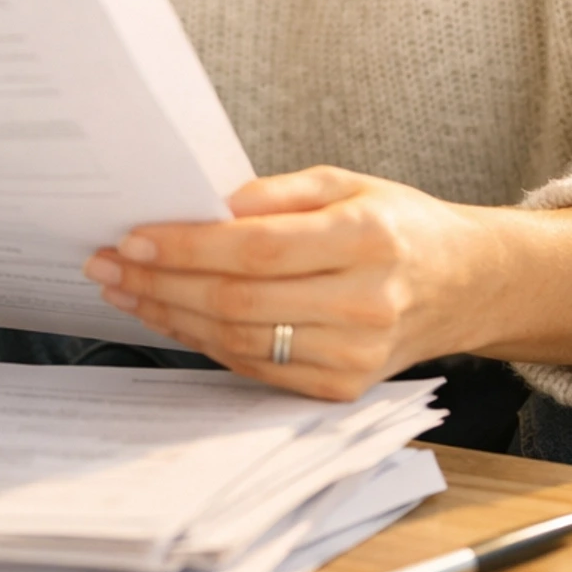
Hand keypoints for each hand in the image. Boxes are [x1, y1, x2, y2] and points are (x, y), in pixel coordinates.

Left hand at [83, 167, 571, 399]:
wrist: (463, 284)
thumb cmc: (396, 224)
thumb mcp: (344, 183)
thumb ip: (274, 193)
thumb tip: (203, 203)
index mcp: (368, 239)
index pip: (257, 249)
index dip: (187, 247)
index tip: (133, 237)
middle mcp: (366, 303)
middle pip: (239, 300)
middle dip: (162, 283)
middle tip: (108, 263)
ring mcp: (356, 355)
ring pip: (240, 340)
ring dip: (171, 316)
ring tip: (125, 289)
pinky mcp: (342, 388)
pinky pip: (256, 367)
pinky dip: (205, 343)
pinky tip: (171, 316)